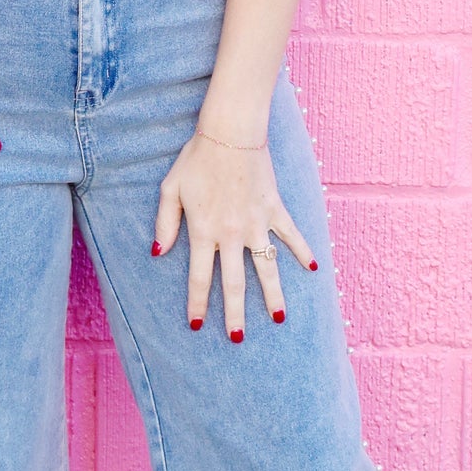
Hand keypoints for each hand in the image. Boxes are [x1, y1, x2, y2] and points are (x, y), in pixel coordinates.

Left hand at [152, 131, 316, 340]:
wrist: (230, 132)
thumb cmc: (196, 159)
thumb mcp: (170, 189)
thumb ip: (165, 223)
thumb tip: (157, 252)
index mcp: (203, 231)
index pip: (199, 277)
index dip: (197, 303)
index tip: (197, 324)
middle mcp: (231, 233)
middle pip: (234, 282)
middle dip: (235, 313)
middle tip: (238, 338)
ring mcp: (256, 222)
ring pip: (267, 267)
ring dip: (273, 294)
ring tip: (279, 319)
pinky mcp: (274, 208)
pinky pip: (291, 234)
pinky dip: (303, 250)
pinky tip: (314, 268)